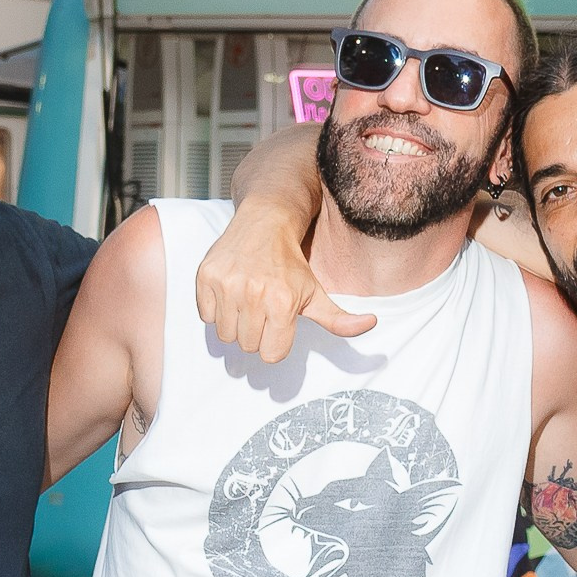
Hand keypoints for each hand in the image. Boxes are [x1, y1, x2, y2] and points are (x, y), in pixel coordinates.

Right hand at [194, 198, 373, 363]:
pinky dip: (216, 310)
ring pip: (226, 335)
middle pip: (248, 347)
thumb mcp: (316, 291)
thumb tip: (370, 324)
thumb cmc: (291, 262)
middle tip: (262, 308)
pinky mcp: (206, 278)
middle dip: (257, 333)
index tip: (278, 322)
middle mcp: (253, 294)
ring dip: (236, 324)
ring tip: (246, 301)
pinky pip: (206, 317)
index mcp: (282, 302)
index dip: (276, 341)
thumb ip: (339, 319)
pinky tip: (231, 292)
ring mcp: (227, 286)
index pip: (272, 354)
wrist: (265, 222)